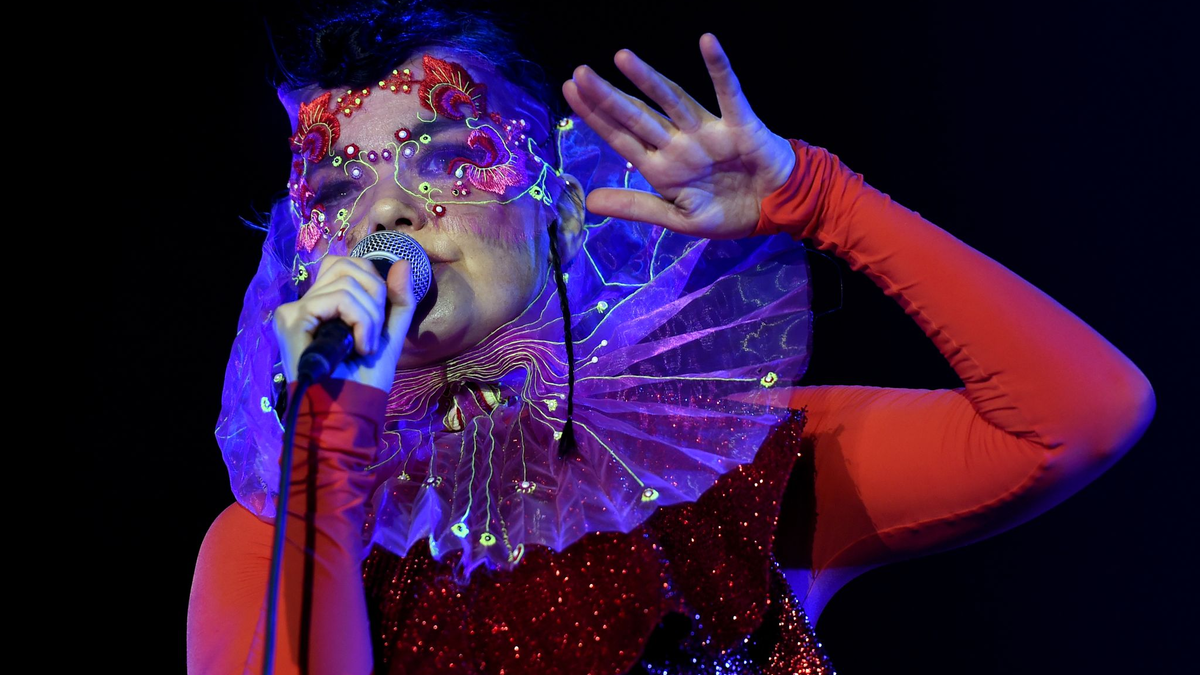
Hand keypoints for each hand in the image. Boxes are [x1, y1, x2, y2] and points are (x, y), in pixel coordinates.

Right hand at [272, 256, 416, 392]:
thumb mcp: (390, 334)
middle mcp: (304, 303)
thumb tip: (403, 261)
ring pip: (348, 284)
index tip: (376, 321)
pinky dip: (361, 322)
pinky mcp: (293, 318)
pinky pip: (340, 299)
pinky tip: (359, 347)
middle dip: (376, 297)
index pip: (347, 264)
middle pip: (348, 266)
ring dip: (370, 318)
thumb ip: (399, 299)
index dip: (373, 282)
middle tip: (373, 334)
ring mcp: (294, 310)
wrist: (350, 410)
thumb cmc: (365, 379)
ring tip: (365, 346)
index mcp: (322, 304)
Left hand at [562, 32, 797, 239]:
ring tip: (623, 58)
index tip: (570, 92)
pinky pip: (728, 93)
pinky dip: (720, 69)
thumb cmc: (728, 211)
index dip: (596, 117)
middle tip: (580, 73)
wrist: (775, 209)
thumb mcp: (678, 217)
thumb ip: (636, 207)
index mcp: (662, 167)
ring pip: (672, 101)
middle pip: (638, 116)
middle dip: (609, 97)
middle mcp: (679, 144)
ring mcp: (707, 131)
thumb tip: (589, 201)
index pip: (622, 137)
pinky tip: (707, 43)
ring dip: (649, 80)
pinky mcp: (739, 124)